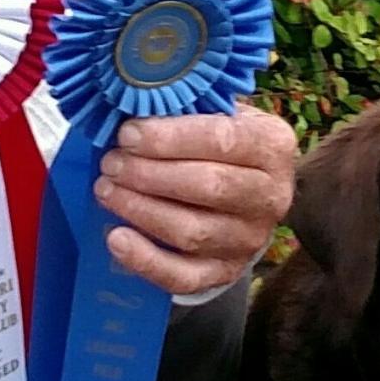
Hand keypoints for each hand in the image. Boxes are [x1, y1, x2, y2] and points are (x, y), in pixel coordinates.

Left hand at [93, 104, 297, 295]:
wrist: (244, 196)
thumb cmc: (219, 146)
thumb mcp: (217, 115)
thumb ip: (187, 109)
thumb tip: (133, 104)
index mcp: (273, 147)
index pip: (222, 140)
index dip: (170, 138)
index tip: (127, 135)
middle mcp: (270, 197)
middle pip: (208, 187)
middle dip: (150, 174)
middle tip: (111, 164)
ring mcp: (249, 241)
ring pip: (191, 231)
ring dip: (141, 210)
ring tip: (106, 190)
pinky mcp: (225, 273)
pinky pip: (184, 276)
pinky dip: (146, 260)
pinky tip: (116, 239)